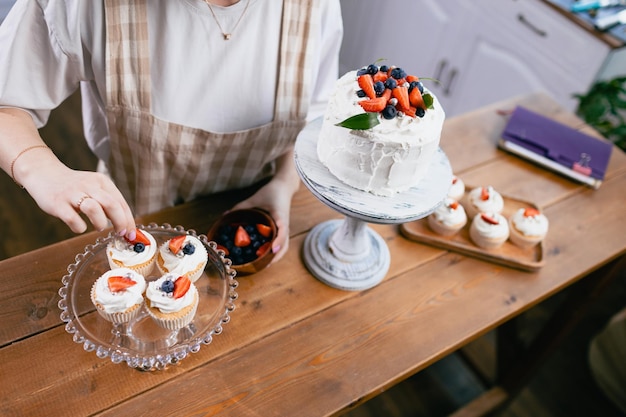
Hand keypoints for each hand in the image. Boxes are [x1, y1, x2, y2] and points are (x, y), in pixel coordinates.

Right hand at [21, 159, 135, 238]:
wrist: (44, 174)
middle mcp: (89, 185)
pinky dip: (79, 227)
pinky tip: (79, 226)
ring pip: (94, 209)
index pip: (121, 203)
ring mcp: (73, 194)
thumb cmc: (74, 187)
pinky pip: (73, 219)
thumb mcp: (95, 188)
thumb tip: (126, 226)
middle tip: (120, 233)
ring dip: (101, 223)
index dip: (129, 220)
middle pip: (112, 205)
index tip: (132, 234)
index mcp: (102, 182)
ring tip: (99, 227)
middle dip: (120, 222)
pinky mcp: (58, 203)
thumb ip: (109, 203)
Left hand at [230, 176, 296, 263]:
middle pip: (285, 243)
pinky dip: (276, 250)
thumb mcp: (254, 198)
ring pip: (285, 245)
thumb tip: (225, 216)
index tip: (272, 250)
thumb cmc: (271, 191)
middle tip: (265, 264)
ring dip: (277, 256)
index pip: (282, 229)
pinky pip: (283, 242)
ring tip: (265, 264)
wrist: (284, 187)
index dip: (278, 240)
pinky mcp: (284, 227)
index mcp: (279, 215)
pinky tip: (266, 255)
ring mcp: (286, 226)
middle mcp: (285, 223)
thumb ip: (241, 207)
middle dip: (276, 255)